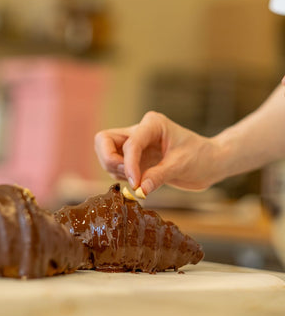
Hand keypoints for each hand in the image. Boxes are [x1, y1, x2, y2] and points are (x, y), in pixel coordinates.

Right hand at [94, 111, 221, 194]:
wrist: (210, 163)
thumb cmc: (201, 157)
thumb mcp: (182, 165)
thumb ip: (159, 176)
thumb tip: (139, 190)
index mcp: (152, 125)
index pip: (130, 143)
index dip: (128, 164)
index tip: (135, 183)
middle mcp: (139, 131)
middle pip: (104, 140)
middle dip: (109, 160)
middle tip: (127, 177)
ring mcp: (136, 145)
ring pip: (107, 154)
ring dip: (115, 171)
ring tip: (138, 182)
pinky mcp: (136, 159)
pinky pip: (116, 167)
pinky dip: (121, 177)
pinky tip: (139, 184)